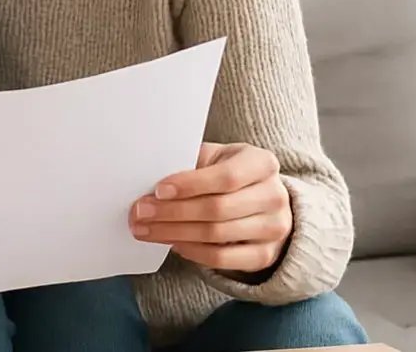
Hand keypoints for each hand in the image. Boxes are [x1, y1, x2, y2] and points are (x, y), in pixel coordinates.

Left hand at [129, 142, 292, 273]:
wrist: (263, 201)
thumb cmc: (230, 174)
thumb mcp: (216, 158)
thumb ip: (192, 164)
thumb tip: (151, 183)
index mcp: (262, 164)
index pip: (226, 177)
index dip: (190, 185)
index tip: (159, 190)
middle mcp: (274, 196)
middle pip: (218, 209)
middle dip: (172, 213)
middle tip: (141, 213)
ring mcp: (274, 228)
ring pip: (217, 235)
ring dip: (174, 233)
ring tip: (146, 229)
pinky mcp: (265, 255)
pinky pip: (223, 258)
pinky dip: (193, 252)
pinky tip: (173, 243)